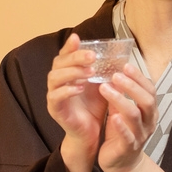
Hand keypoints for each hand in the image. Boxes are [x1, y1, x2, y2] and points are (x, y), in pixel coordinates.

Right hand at [46, 34, 107, 171]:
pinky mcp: (54, 109)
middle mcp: (57, 82)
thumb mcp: (102, 84)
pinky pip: (55, 97)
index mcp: (68, 73)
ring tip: (89, 72)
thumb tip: (117, 52)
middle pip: (58, 63)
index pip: (64, 55)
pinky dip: (67, 91)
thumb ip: (103, 69)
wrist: (91, 133)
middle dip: (75, 57)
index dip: (69, 46)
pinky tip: (80, 88)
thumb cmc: (95, 107)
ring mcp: (53, 95)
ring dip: (72, 72)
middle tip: (92, 56)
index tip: (78, 38)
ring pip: (54, 77)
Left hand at [96, 63, 157, 171]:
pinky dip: (121, 126)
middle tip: (116, 74)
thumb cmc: (122, 134)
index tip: (125, 65)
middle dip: (132, 86)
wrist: (122, 164)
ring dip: (121, 100)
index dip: (139, 77)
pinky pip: (127, 136)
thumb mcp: (123, 111)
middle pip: (147, 101)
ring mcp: (140, 136)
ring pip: (135, 116)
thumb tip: (114, 71)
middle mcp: (148, 122)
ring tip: (105, 88)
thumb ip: (122, 95)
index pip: (150, 90)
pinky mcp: (128, 148)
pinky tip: (112, 117)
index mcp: (149, 111)